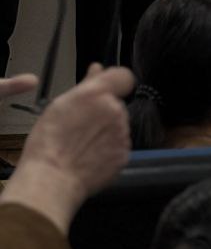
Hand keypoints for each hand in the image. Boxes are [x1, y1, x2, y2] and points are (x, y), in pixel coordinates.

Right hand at [2, 63, 133, 231]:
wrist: (52, 179)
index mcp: (98, 94)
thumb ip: (86, 85)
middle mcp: (114, 110)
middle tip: (82, 127)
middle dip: (104, 113)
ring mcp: (122, 133)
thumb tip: (98, 68)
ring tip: (82, 146)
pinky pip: (119, 146)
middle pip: (117, 105)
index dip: (116, 84)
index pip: (124, 76)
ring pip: (118, 126)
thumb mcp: (60, 106)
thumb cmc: (48, 143)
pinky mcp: (124, 154)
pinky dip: (108, 150)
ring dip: (106, 132)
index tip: (106, 92)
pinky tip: (90, 158)